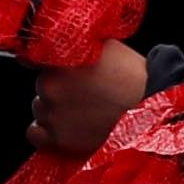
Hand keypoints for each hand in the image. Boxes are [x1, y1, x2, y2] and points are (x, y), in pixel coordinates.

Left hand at [31, 41, 151, 157]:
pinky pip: (35, 134)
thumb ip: (77, 46)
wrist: (150, 110)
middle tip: (84, 94)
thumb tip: (53, 44)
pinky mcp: (57, 138)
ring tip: (83, 112)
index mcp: (60, 59)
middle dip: (59, 88)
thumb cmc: (133, 78)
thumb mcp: (104, 47)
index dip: (49, 66)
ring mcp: (51, 112)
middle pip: (42, 85)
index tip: (60, 73)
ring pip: (40, 108)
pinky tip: (66, 127)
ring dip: (55, 110)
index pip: (34, 58)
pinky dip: (46, 132)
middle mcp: (50, 84)